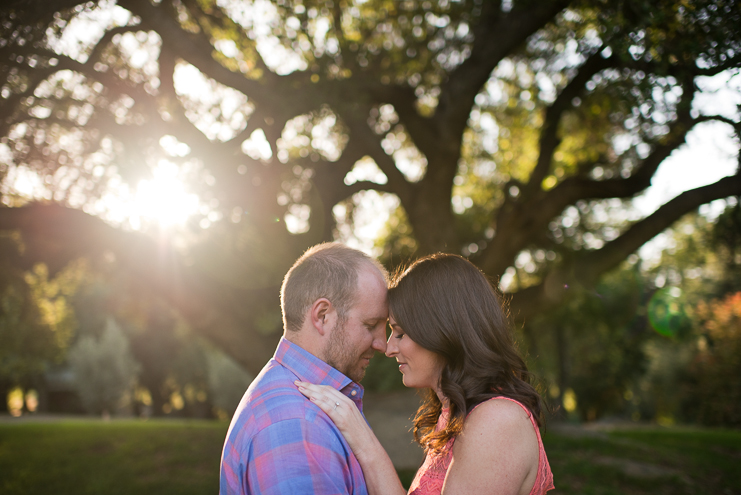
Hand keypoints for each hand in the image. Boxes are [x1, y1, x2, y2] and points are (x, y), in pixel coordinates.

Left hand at [295, 380, 407, 494]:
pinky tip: (311, 399)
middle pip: (325, 390)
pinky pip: (329, 409)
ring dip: (311, 391)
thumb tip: (327, 410)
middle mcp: (347, 403)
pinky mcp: (343, 421)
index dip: (316, 385)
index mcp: (348, 402)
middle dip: (310, 386)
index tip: (304, 383)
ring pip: (326, 397)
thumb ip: (340, 412)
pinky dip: (320, 402)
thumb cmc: (357, 435)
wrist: (368, 447)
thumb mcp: (350, 419)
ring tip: (300, 388)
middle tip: (297, 382)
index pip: (329, 389)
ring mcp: (345, 411)